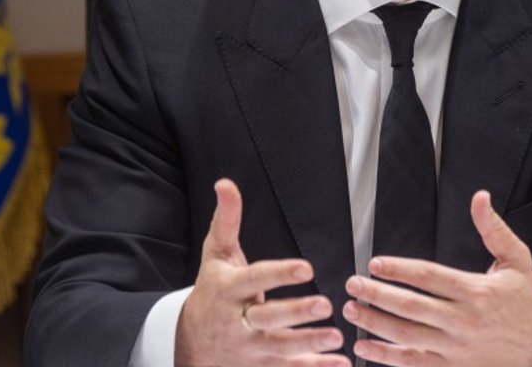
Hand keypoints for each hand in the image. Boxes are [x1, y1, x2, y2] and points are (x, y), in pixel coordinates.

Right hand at [175, 179, 349, 365]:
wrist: (191, 341)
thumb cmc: (212, 291)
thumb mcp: (215, 255)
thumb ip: (226, 220)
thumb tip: (226, 184)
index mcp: (229, 289)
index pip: (255, 279)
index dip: (280, 274)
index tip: (306, 267)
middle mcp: (238, 320)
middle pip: (268, 318)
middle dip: (296, 313)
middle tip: (325, 304)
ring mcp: (249, 347)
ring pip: (281, 348)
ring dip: (309, 344)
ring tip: (336, 337)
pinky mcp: (261, 365)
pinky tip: (341, 364)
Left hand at [343, 190, 531, 366]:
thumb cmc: (526, 300)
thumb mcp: (517, 259)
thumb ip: (493, 228)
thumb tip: (480, 198)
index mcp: (475, 291)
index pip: (429, 277)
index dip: (399, 269)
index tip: (375, 263)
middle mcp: (463, 320)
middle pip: (411, 306)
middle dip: (377, 294)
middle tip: (353, 284)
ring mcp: (455, 347)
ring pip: (407, 335)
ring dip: (375, 323)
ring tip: (352, 310)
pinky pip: (413, 362)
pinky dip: (386, 356)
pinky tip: (365, 346)